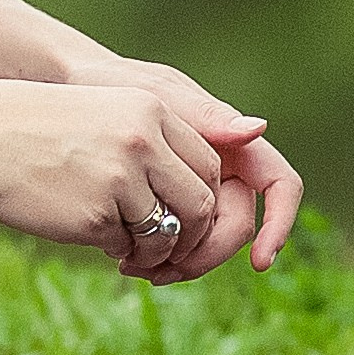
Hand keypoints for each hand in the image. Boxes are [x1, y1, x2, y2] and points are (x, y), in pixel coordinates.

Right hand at [0, 75, 232, 265]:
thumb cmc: (36, 130)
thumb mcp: (103, 116)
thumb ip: (152, 145)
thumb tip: (200, 203)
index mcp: (151, 109)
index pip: (207, 164)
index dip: (203, 200)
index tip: (184, 218)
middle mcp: (144, 140)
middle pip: (201, 203)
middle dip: (192, 236)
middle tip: (169, 250)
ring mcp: (122, 177)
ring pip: (169, 232)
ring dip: (155, 252)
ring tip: (130, 253)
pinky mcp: (96, 214)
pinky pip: (128, 246)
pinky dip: (118, 252)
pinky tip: (96, 243)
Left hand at [61, 52, 301, 275]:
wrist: (73, 93)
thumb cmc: (118, 82)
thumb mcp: (156, 95)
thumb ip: (205, 115)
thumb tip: (257, 127)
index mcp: (235, 143)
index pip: (280, 185)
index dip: (278, 225)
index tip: (258, 263)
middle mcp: (223, 171)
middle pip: (236, 228)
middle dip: (207, 255)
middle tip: (163, 272)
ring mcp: (195, 192)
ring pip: (205, 244)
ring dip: (180, 264)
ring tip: (133, 268)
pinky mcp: (166, 208)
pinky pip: (175, 243)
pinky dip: (157, 257)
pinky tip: (125, 261)